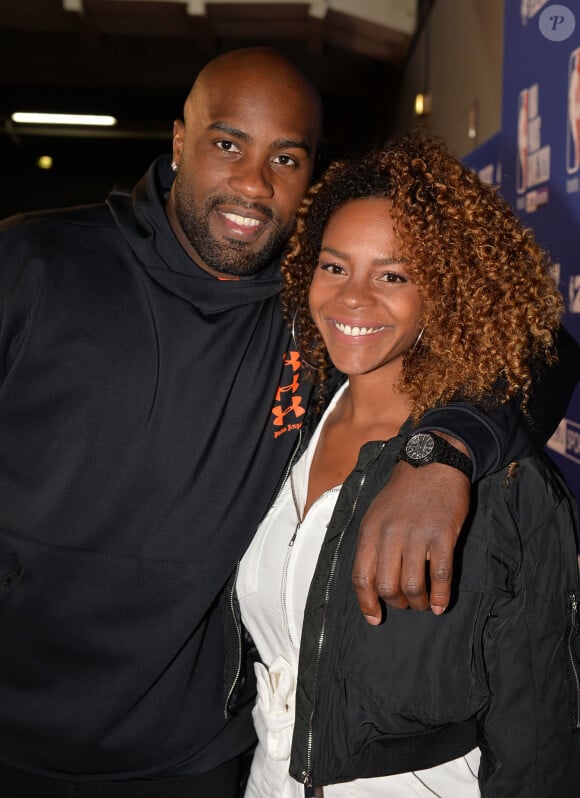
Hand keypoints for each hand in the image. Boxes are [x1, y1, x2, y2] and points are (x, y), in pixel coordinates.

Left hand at [352, 459, 470, 622]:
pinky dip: (441, 596)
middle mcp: (390, 535)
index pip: (361, 576)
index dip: (366, 602)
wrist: (433, 463)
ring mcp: (417, 535)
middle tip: (406, 604)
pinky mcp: (443, 535)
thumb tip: (371, 581)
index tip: (374, 618)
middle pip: (387, 586)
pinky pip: (441, 576)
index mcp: (370, 531)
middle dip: (396, 603)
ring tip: (424, 604)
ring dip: (418, 603)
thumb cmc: (403, 492)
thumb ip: (372, 544)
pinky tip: (441, 604)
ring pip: (413, 585)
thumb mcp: (376, 513)